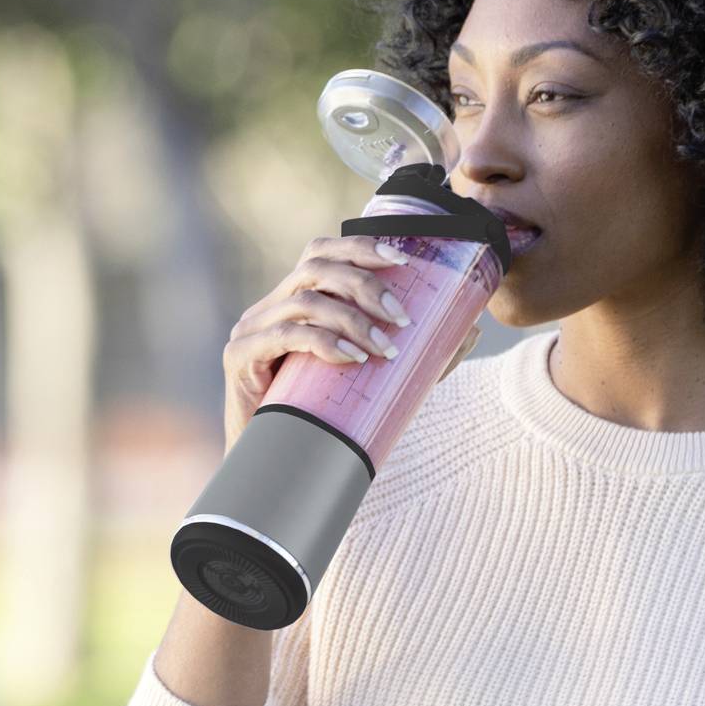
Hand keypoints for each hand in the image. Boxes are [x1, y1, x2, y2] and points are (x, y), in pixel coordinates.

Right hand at [220, 234, 415, 451]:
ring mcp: (249, 329)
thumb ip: (401, 350)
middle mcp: (267, 307)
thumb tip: (465, 331)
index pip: (321, 253)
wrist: (270, 458)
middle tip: (401, 318)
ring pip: (306, 303)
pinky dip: (323, 342)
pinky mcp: (239, 356)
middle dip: (365, 286)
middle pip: (315, 268)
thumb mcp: (361, 371)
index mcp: (292, 299)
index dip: (358, 247)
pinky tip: (352, 358)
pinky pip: (284, 336)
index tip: (401, 259)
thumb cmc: (318, 413)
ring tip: (385, 350)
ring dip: (353, 321)